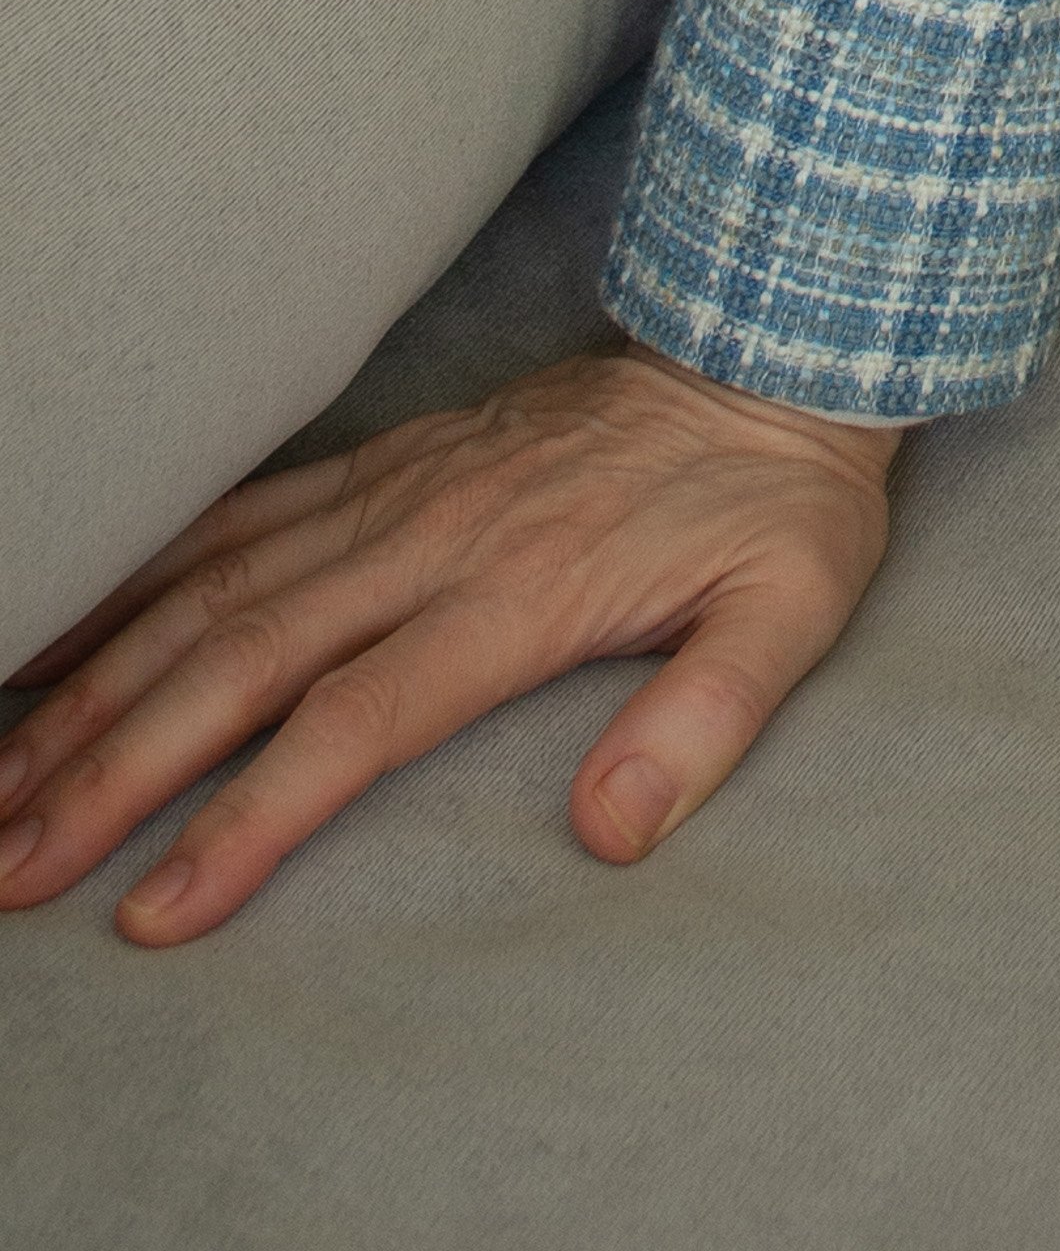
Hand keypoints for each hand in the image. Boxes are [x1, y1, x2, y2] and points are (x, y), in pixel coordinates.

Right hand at [0, 342, 903, 943]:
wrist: (778, 337)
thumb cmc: (782, 496)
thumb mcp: (789, 608)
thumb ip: (704, 721)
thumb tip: (615, 833)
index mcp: (516, 590)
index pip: (355, 722)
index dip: (250, 820)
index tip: (154, 913)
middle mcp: (431, 537)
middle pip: (243, 661)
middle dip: (112, 771)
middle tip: (9, 871)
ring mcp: (398, 490)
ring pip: (213, 591)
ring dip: (98, 686)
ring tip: (2, 784)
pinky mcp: (389, 460)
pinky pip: (240, 518)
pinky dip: (140, 577)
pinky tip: (62, 635)